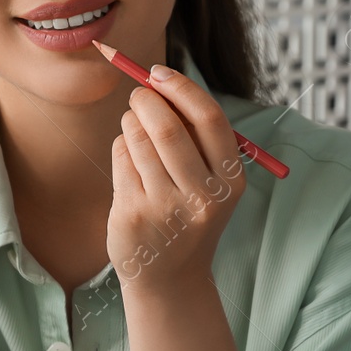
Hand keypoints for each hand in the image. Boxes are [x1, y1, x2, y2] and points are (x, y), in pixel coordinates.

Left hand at [108, 66, 246, 294]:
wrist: (170, 278)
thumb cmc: (188, 216)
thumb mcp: (210, 184)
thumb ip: (195, 138)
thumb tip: (159, 81)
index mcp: (229, 181)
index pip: (208, 118)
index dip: (180, 87)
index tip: (158, 72)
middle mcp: (202, 196)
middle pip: (167, 127)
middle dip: (146, 100)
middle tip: (138, 94)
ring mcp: (165, 207)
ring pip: (138, 140)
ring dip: (131, 122)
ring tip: (133, 125)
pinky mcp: (133, 214)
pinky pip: (120, 159)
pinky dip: (121, 147)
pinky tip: (129, 159)